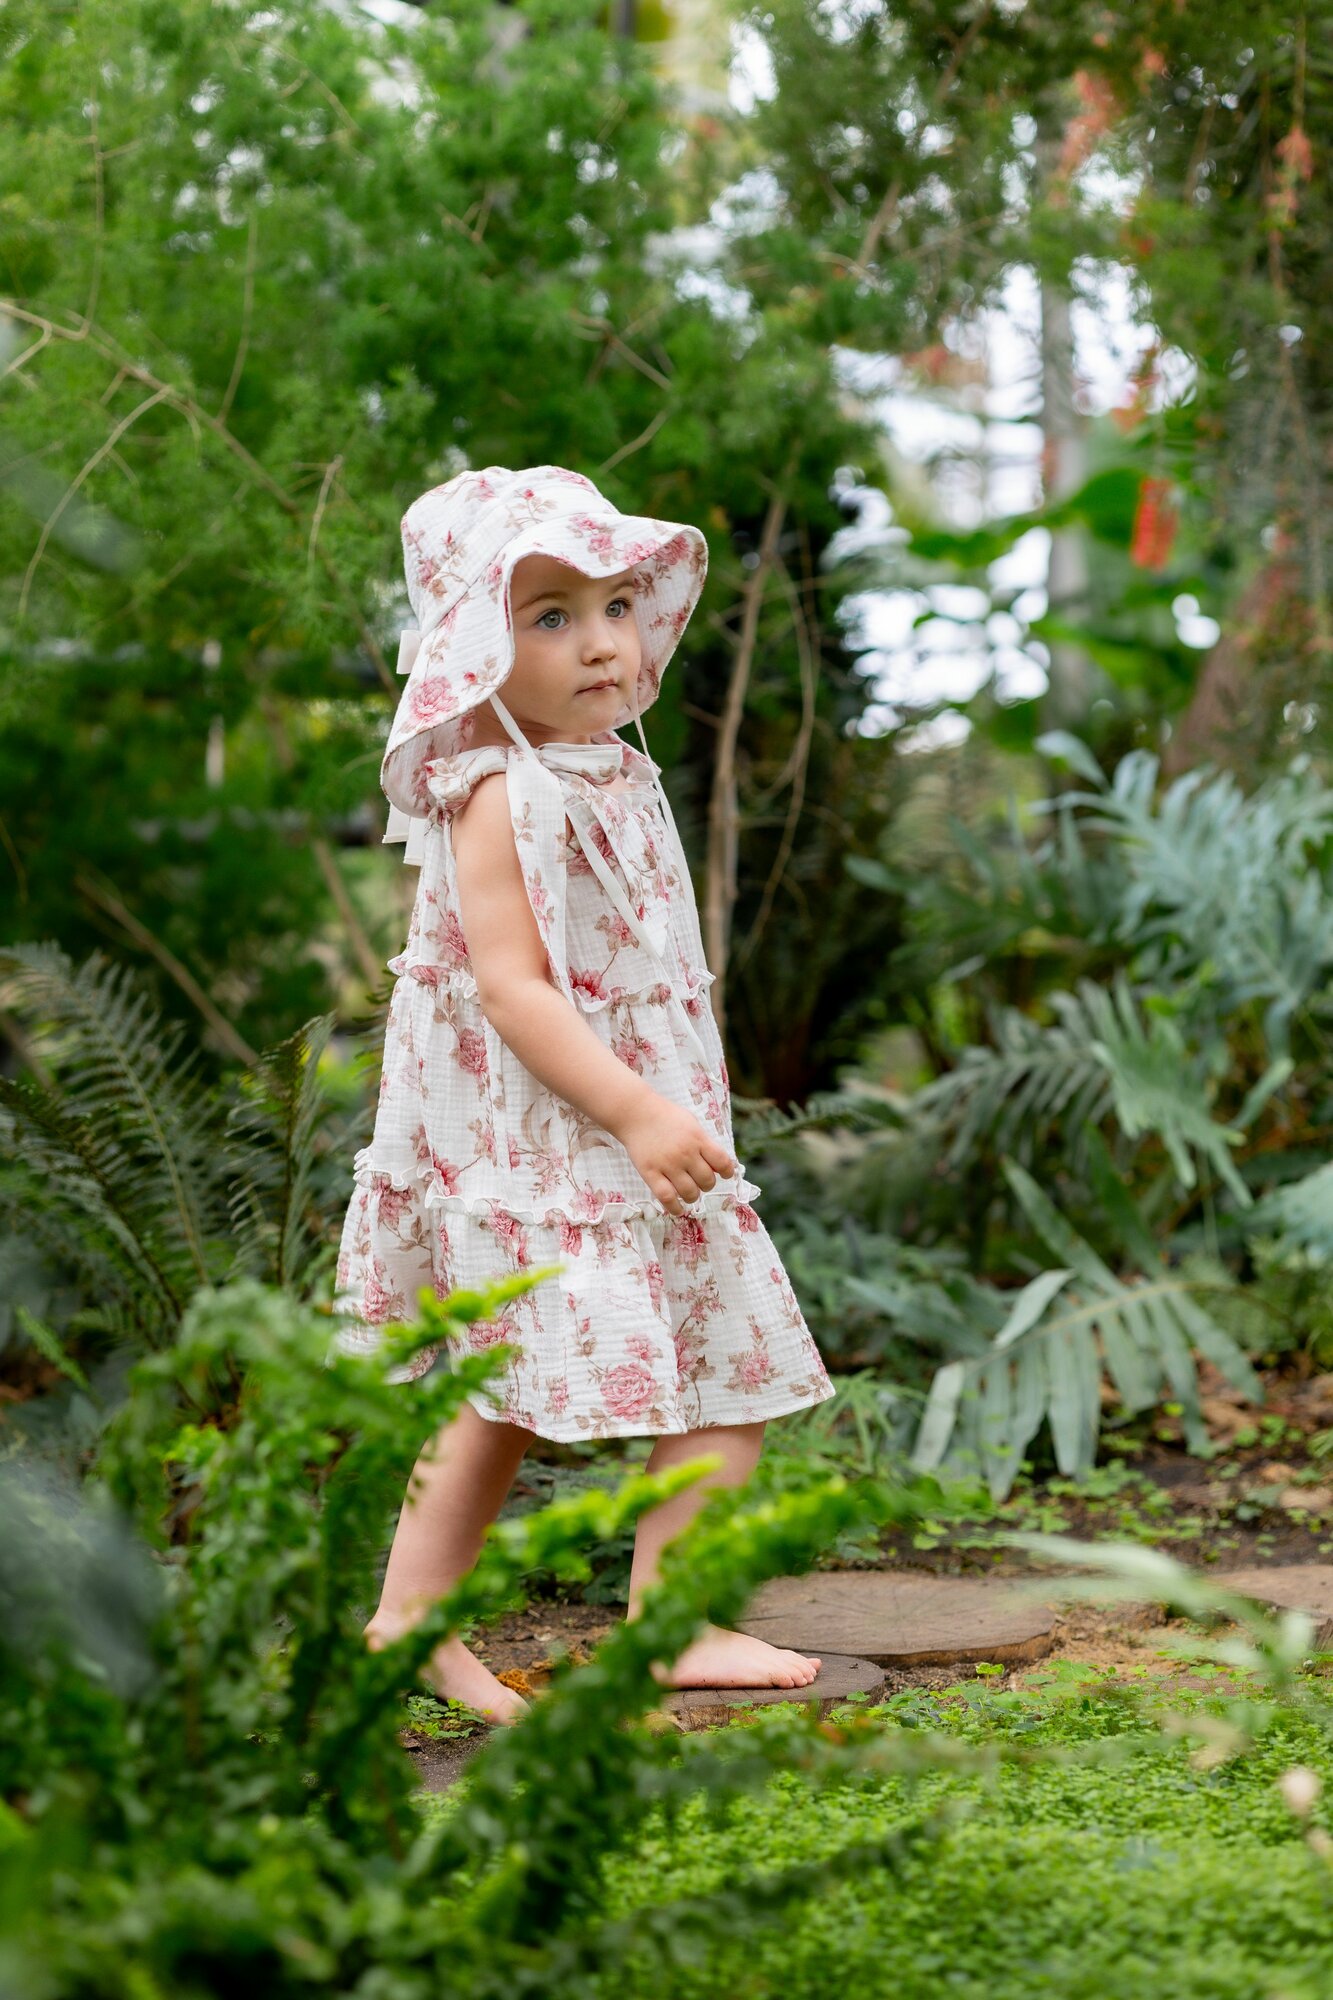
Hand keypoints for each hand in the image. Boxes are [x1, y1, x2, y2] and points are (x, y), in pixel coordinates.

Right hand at [617, 1097, 737, 1216]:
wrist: (636, 1114)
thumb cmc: (666, 1117)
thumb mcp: (691, 1123)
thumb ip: (704, 1142)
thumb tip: (717, 1166)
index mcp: (698, 1138)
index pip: (722, 1162)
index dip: (727, 1172)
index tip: (724, 1174)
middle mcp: (685, 1153)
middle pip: (707, 1180)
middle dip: (707, 1184)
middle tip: (701, 1182)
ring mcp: (667, 1164)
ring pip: (689, 1192)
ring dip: (693, 1196)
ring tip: (690, 1193)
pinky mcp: (650, 1173)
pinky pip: (666, 1197)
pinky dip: (675, 1208)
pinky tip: (678, 1209)